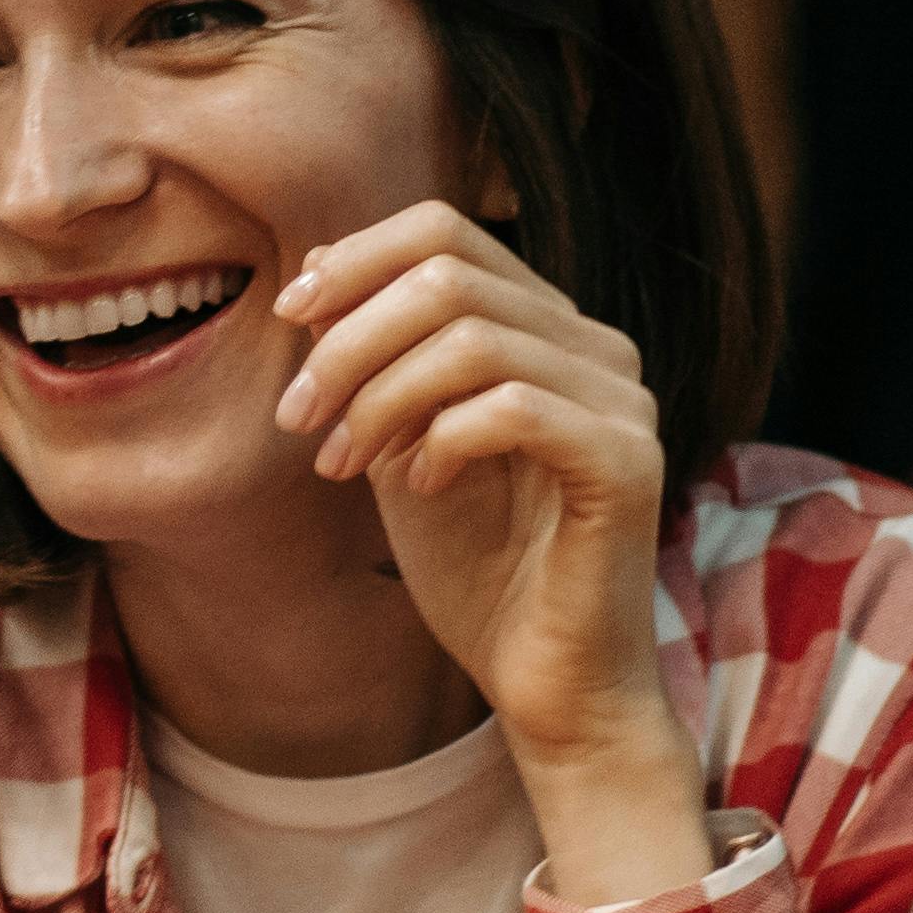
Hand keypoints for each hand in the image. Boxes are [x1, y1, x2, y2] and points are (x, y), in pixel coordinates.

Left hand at [273, 205, 711, 904]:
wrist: (544, 680)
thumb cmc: (477, 568)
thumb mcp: (399, 445)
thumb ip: (373, 364)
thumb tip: (311, 279)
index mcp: (543, 330)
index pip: (445, 231)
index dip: (353, 260)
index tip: (286, 317)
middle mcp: (594, 348)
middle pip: (449, 274)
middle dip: (347, 341)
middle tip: (297, 418)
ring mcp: (621, 401)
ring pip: (474, 337)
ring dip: (379, 397)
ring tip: (342, 465)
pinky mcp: (626, 462)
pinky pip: (515, 406)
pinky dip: (441, 438)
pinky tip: (416, 485)